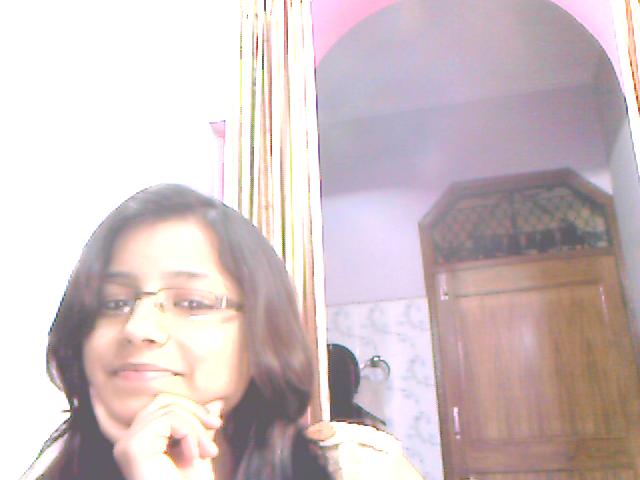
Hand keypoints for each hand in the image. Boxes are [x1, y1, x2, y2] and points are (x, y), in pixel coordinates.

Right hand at [91, 390, 222, 479]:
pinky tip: (193, 457)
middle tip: (217, 427)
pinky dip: (188, 434)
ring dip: (196, 427)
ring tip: (208, 452)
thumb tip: (216, 403)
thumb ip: (202, 426)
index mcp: (140, 441)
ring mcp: (127, 444)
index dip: (191, 408)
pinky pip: (168, 420)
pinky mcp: (133, 448)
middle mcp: (127, 441)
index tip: (216, 424)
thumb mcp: (200, 451)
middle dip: (195, 411)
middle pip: (163, 401)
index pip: (163, 404)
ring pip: (168, 409)